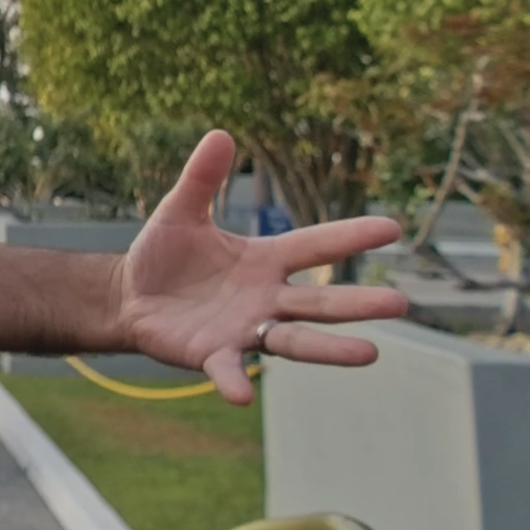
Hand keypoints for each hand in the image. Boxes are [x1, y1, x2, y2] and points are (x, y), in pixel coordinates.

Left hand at [115, 131, 409, 403]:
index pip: (315, 246)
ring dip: (329, 349)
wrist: (129, 295)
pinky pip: (228, 369)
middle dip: (357, 303)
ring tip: (370, 353)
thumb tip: (220, 132)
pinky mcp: (213, 353)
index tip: (392, 228)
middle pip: (319, 302)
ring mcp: (244, 328)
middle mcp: (266, 298)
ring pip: (294, 340)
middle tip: (401, 302)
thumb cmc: (164, 254)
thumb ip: (202, 178)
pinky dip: (234, 381)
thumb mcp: (180, 211)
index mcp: (264, 260)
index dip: (350, 236)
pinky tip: (242, 396)